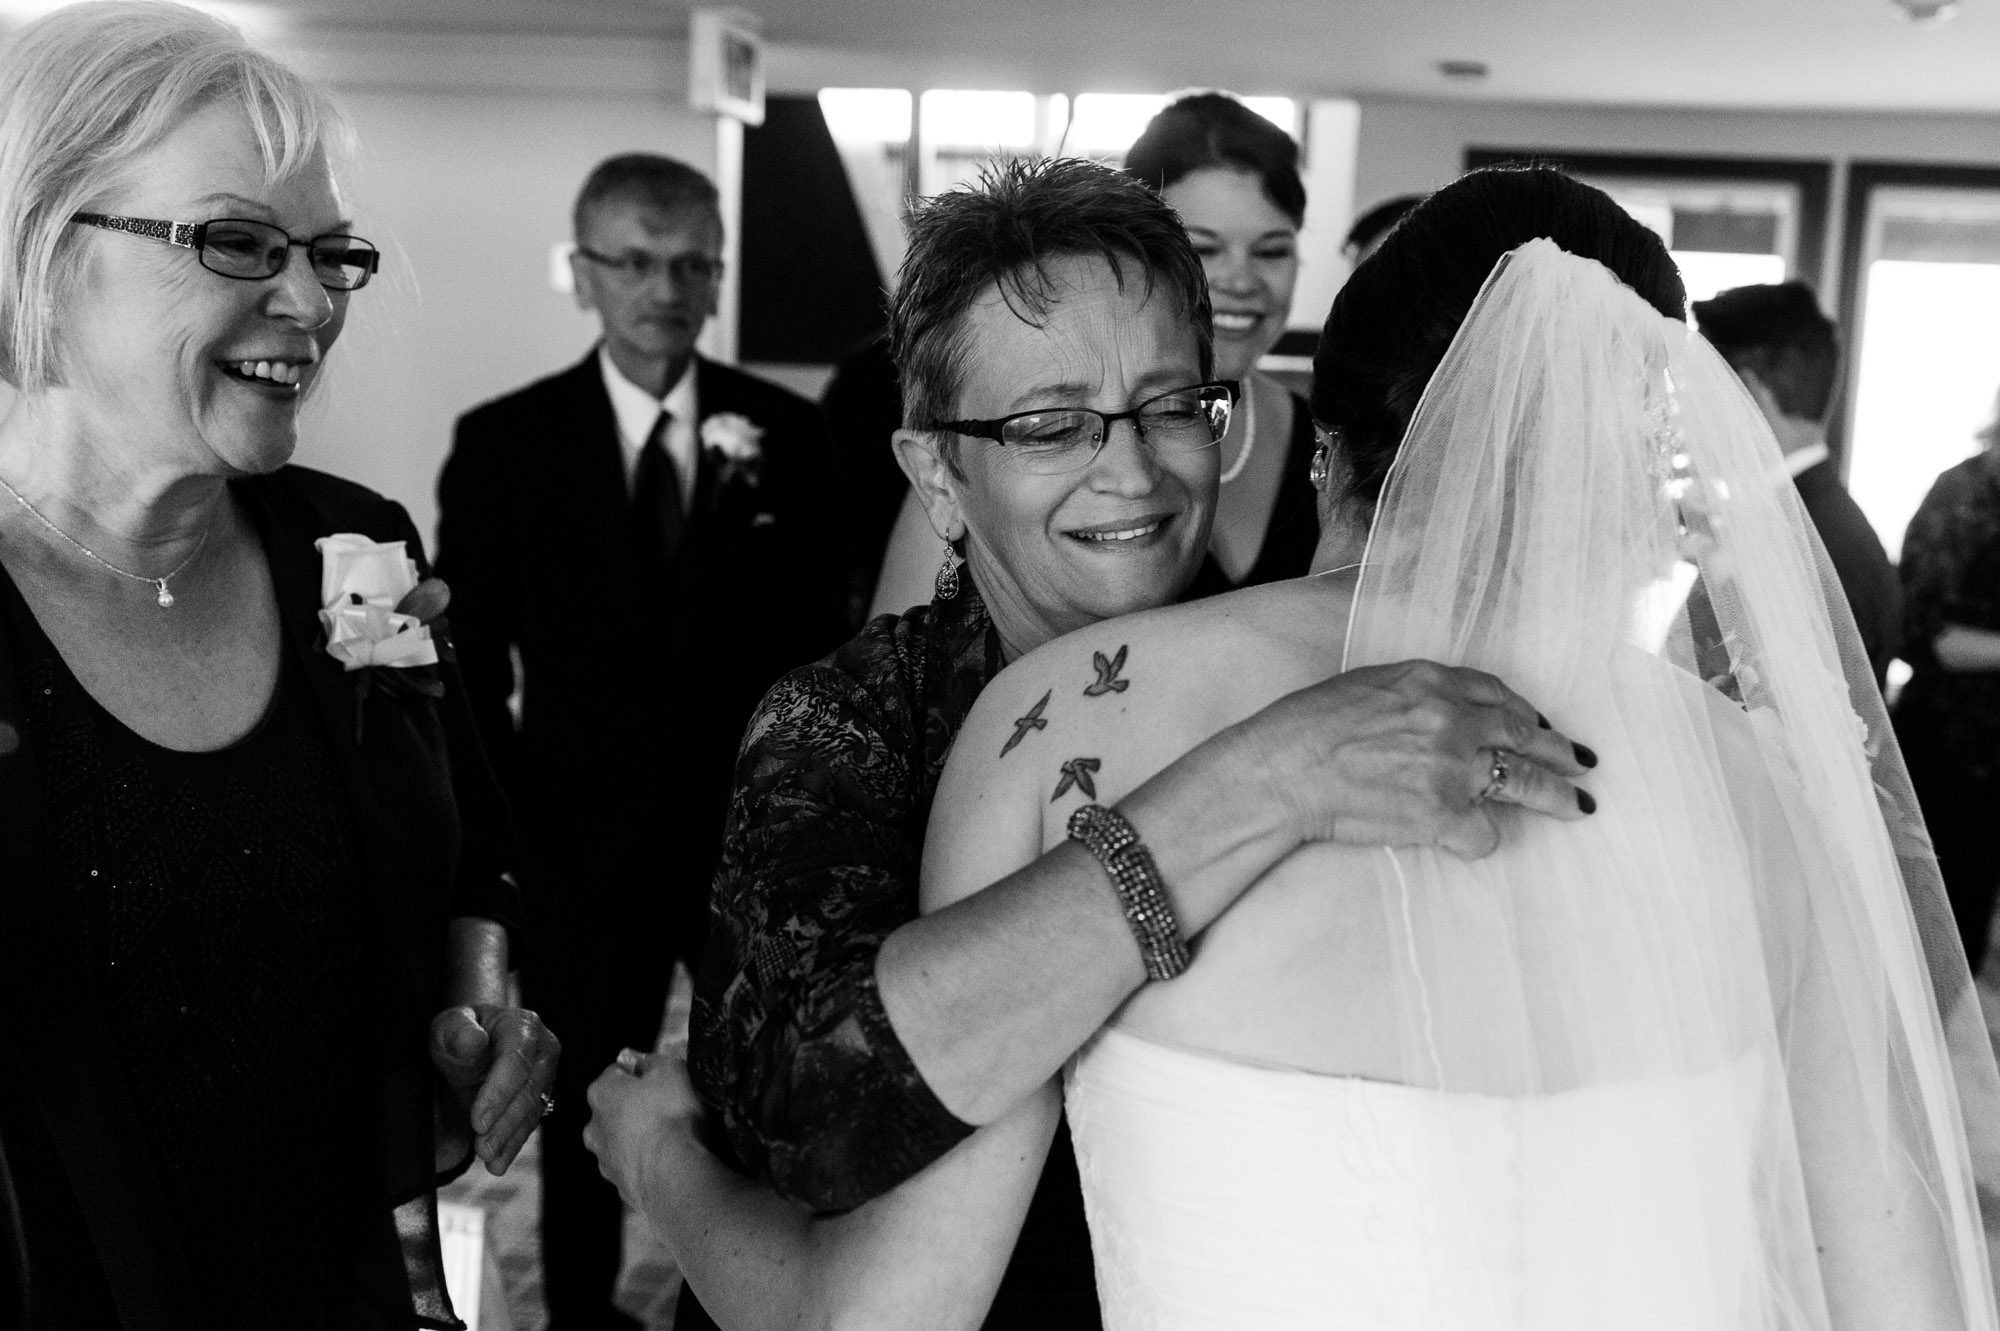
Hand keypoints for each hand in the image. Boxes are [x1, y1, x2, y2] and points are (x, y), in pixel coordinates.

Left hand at [429, 1003, 559, 1175]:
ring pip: (531, 1112)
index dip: (498, 1093)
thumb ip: (458, 1032)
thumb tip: (474, 1040)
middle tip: (482, 1148)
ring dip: (509, 1138)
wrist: (469, 1049)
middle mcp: (543, 1050)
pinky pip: (528, 1125)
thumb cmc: (458, 1035)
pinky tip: (498, 1162)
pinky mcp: (541, 1098)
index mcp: (524, 1026)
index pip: (516, 1062)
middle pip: (528, 1090)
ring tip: (487, 1158)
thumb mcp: (448, 1028)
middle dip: (504, 1122)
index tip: (478, 1120)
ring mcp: (546, 1076)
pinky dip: (512, 1145)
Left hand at [584, 1044, 704, 1209]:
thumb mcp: (671, 1069)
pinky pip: (633, 1165)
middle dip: (636, 1106)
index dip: (641, 1072)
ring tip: (670, 1136)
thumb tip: (643, 1061)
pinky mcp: (620, 1185)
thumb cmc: (670, 1114)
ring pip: (621, 1139)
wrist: (673, 1172)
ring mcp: (605, 1159)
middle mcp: (594, 1126)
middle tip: (667, 1107)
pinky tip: (668, 1159)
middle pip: (615, 1108)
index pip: (617, 1071)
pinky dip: (646, 1161)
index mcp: (600, 1092)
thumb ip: (653, 1060)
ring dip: (639, 1135)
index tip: (661, 1078)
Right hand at [1243, 659, 1596, 859]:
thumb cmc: (1308, 726)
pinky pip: (1485, 834)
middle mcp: (1451, 720)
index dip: (1525, 711)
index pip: (1497, 693)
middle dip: (1559, 751)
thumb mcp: (1367, 685)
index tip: (1539, 725)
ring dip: (1556, 796)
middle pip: (1525, 735)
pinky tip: (1472, 840)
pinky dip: (1481, 840)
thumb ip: (1415, 694)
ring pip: (1524, 784)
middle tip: (1582, 762)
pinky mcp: (1441, 815)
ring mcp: (1451, 769)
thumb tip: (1446, 712)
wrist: (1284, 769)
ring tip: (1578, 806)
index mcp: (1430, 681)